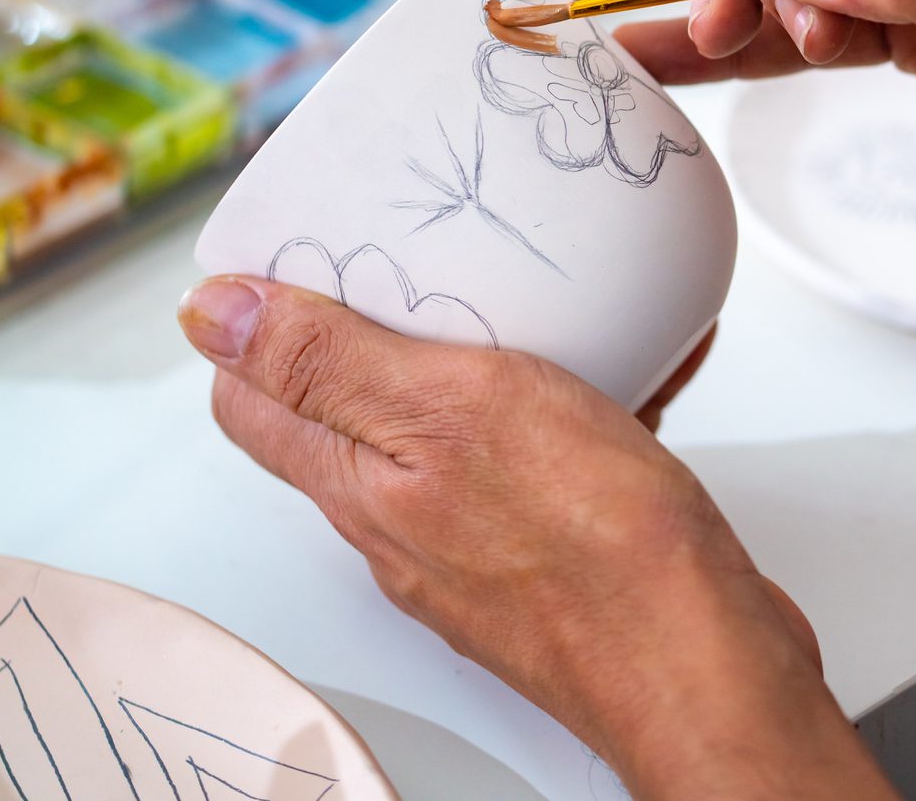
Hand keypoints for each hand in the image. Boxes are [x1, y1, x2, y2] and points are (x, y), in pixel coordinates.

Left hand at [178, 276, 895, 800]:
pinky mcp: (562, 551)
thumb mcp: (450, 413)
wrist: (702, 658)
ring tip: (551, 304)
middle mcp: (408, 522)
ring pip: (464, 429)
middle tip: (433, 262)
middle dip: (386, 325)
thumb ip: (331, 365)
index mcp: (359, 483)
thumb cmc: (593, 549)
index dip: (261, 324)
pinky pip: (554, 454)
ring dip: (497, 360)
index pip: (256, 400)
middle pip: (360, 408)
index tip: (306, 257)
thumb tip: (213, 316)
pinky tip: (642, 367)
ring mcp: (485, 543)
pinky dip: (591, 398)